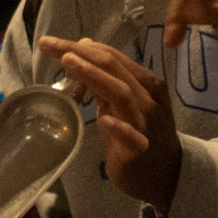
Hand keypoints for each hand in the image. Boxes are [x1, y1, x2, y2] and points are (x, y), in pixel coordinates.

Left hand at [37, 37, 181, 214]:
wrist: (168, 174)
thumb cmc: (142, 134)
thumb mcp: (122, 103)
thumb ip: (105, 79)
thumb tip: (81, 48)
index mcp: (145, 83)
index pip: (112, 57)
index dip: (81, 47)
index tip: (50, 42)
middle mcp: (148, 98)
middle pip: (114, 68)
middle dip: (81, 54)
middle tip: (49, 45)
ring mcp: (146, 124)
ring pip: (122, 94)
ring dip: (94, 77)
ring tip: (69, 63)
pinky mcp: (140, 150)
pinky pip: (132, 137)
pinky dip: (119, 127)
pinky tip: (103, 120)